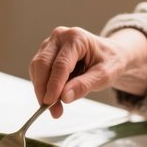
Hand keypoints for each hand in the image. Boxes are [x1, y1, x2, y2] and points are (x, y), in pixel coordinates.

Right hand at [29, 27, 146, 118]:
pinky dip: (42, 87)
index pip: (61, 64)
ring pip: (37, 68)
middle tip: (51, 110)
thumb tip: (64, 97)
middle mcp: (60, 36)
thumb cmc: (109, 62)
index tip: (50, 103)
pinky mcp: (45, 52)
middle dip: (43, 89)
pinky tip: (53, 98)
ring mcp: (50, 43)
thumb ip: (84, 85)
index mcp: (76, 38)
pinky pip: (37, 71)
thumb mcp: (105, 75)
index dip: (54, 85)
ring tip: (55, 108)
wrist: (109, 54)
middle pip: (43, 63)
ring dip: (41, 90)